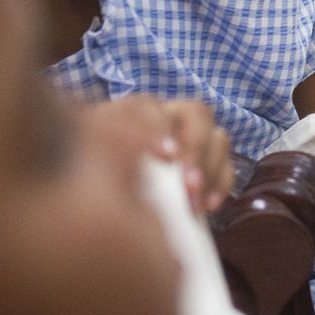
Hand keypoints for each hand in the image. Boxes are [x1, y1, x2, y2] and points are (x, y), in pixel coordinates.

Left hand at [79, 96, 233, 212]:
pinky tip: (208, 207)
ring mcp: (193, 138)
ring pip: (218, 137)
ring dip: (211, 169)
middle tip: (189, 183)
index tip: (166, 156)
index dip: (161, 127)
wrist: (101, 197)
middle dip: (196, 149)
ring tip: (195, 202)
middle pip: (197, 113)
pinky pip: (227, 167)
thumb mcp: (87, 160)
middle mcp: (170, 117)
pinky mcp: (208, 163)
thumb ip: (99, 155)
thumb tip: (113, 166)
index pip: (151, 107)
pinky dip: (221, 185)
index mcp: (135, 112)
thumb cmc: (91, 175)